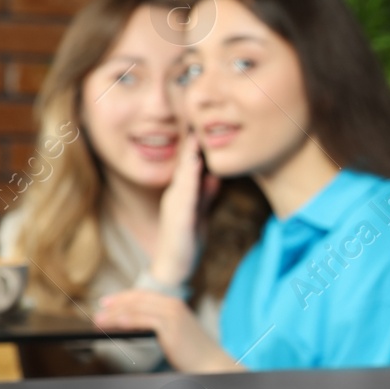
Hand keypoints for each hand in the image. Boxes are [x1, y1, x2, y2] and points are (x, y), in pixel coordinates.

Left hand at [94, 290, 239, 372]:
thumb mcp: (174, 334)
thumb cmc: (193, 352)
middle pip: (137, 299)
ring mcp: (173, 314)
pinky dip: (127, 320)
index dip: (123, 297)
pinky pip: (143, 319)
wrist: (211, 362)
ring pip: (137, 308)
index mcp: (175, 304)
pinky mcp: (171, 326)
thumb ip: (157, 325)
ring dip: (115, 314)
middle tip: (98, 311)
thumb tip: (132, 324)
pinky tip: (116, 324)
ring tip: (100, 321)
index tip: (107, 303)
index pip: (143, 295)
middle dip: (115, 304)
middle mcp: (174, 305)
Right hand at [150, 133, 213, 287]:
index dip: (195, 147)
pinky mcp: (179, 219)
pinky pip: (185, 196)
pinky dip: (191, 181)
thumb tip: (214, 176)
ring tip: (195, 139)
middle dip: (191, 145)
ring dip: (189, 158)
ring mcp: (175, 207)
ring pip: (183, 177)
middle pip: (185, 166)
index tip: (202, 127)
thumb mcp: (200, 212)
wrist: (175, 266)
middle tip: (197, 122)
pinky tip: (196, 169)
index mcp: (181, 193)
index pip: (190, 166)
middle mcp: (175, 196)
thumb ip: (205, 194)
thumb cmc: (186, 240)